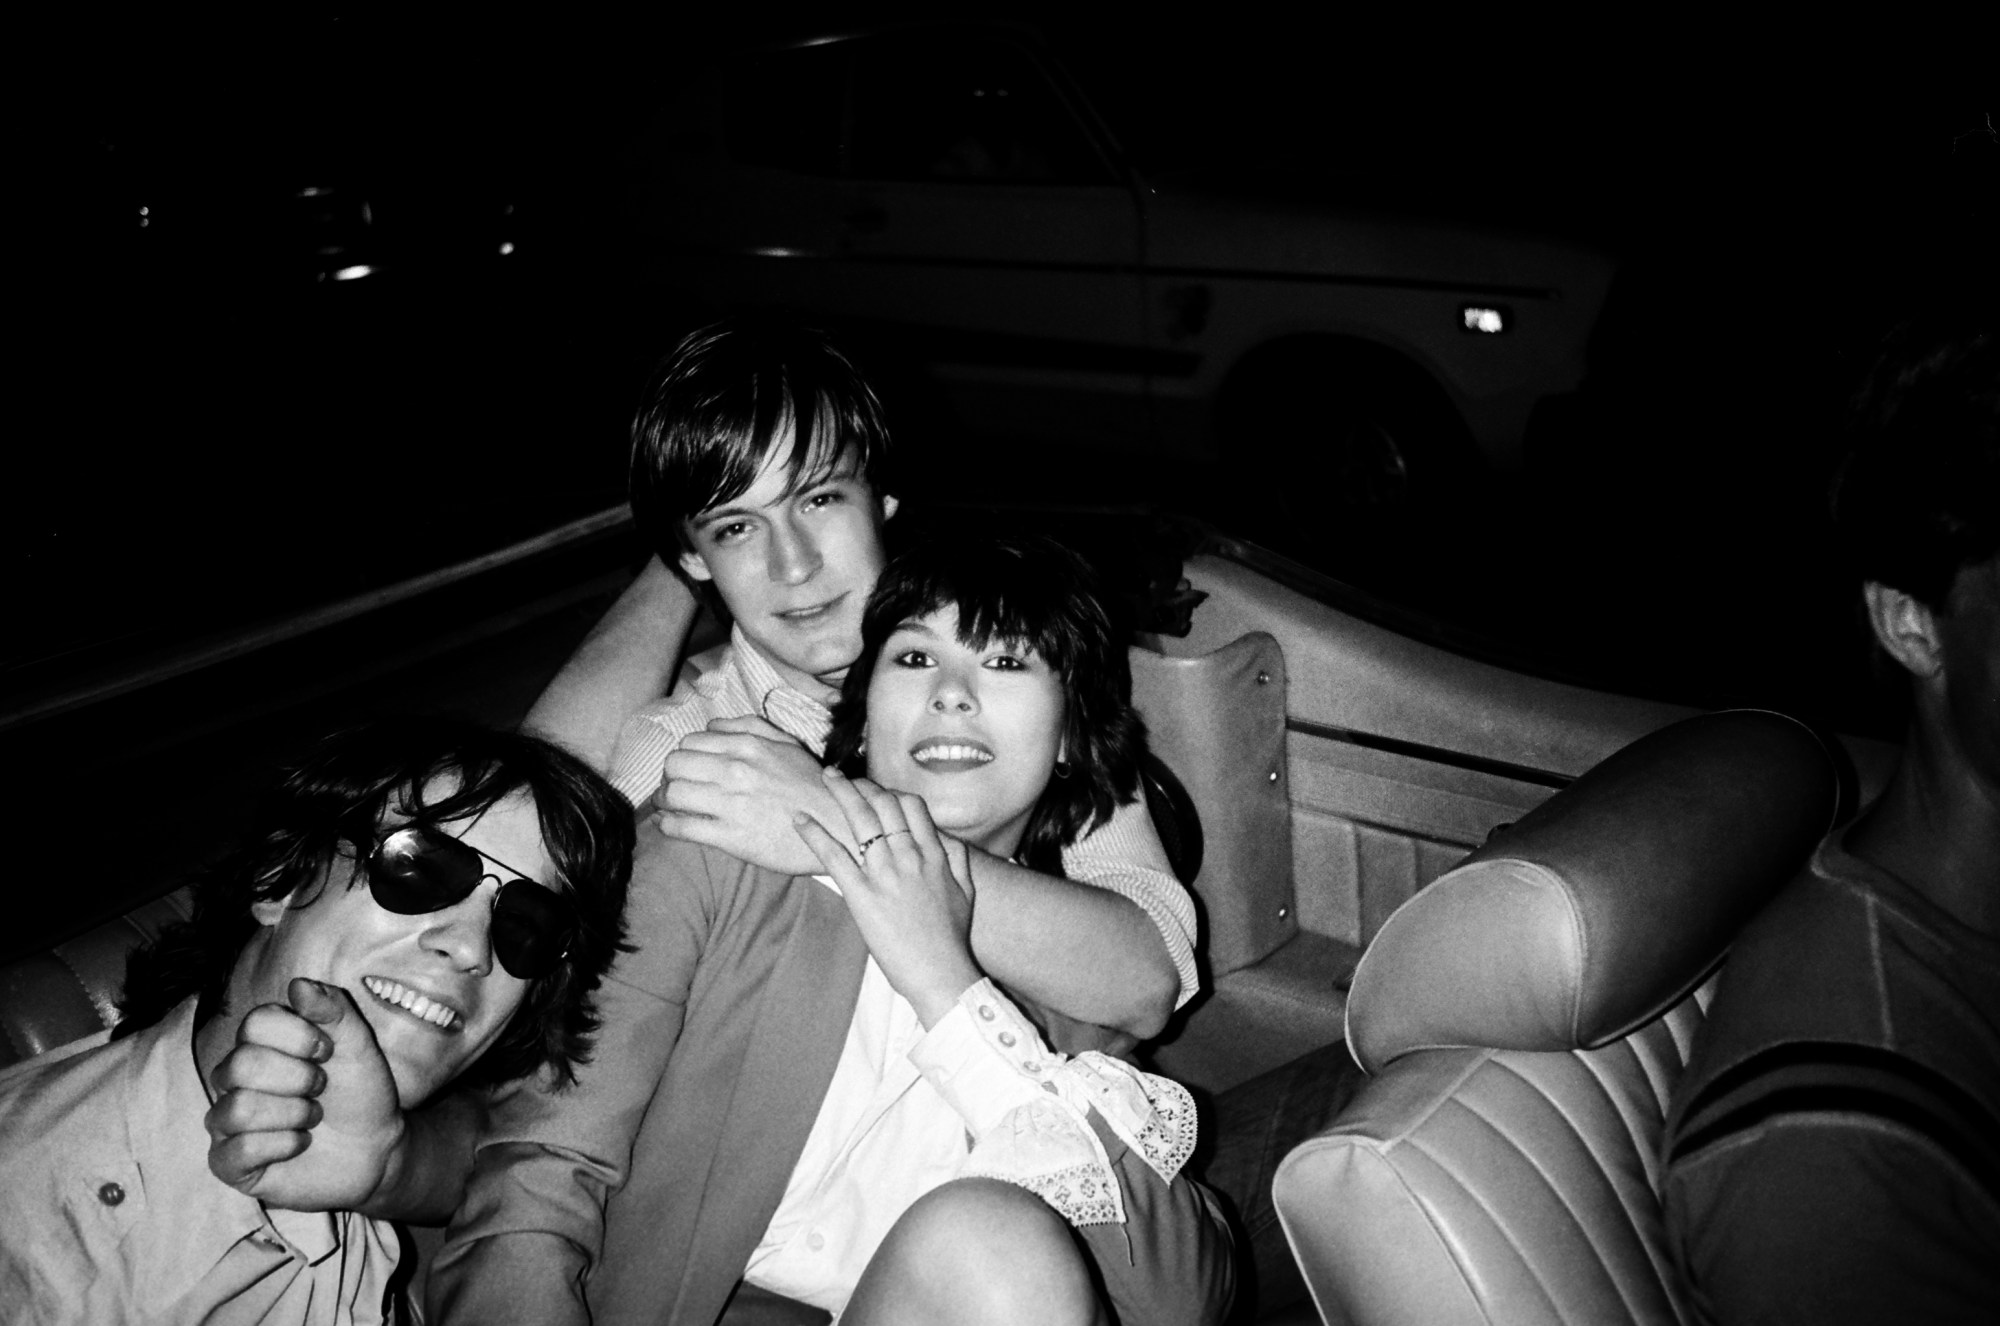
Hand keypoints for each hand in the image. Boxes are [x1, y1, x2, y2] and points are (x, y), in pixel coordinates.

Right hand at [206, 977, 406, 1211]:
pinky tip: (300, 1143)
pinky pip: (237, 1151)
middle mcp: (234, 1080)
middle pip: (241, 1065)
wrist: (375, 1148)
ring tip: (313, 1117)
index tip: (327, 1051)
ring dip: (293, 1114)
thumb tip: (299, 984)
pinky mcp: (228, 1163)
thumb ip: (334, 1009)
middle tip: (321, 1087)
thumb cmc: (360, 1093)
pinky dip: (283, 1146)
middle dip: (297, 1078)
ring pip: (237, 1109)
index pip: (255, 1023)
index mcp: (261, 1044)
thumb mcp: (358, 1045)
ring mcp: (227, 1122)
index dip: (298, 1036)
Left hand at [654, 714, 850, 874]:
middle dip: (669, 777)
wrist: (837, 825)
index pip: (689, 743)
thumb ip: (748, 727)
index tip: (685, 770)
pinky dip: (669, 826)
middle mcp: (735, 770)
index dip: (682, 757)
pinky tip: (671, 825)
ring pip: (673, 794)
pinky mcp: (731, 836)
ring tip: (669, 807)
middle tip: (673, 788)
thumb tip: (711, 725)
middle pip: (674, 766)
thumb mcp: (786, 744)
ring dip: (664, 801)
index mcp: (746, 745)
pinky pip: (682, 827)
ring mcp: (731, 803)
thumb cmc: (811, 785)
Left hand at [793, 769, 981, 1027]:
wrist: (941, 972)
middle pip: (884, 804)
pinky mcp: (862, 895)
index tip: (874, 789)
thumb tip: (949, 841)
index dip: (890, 791)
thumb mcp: (965, 893)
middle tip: (842, 776)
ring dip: (840, 794)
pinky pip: (834, 856)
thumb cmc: (953, 938)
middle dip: (861, 784)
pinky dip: (814, 834)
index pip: (911, 807)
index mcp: (933, 855)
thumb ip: (958, 861)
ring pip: (860, 820)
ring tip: (826, 779)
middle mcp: (909, 856)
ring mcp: (884, 873)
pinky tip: (799, 819)